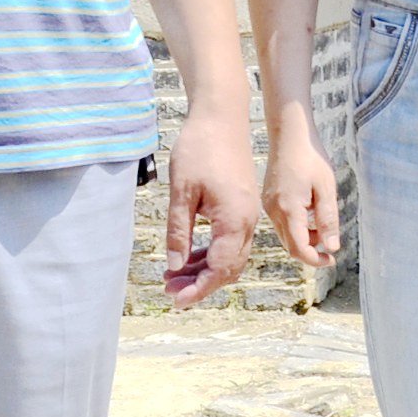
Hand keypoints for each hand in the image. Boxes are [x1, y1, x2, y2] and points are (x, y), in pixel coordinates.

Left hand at [162, 107, 257, 305]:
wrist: (222, 117)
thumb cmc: (200, 149)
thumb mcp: (181, 193)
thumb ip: (178, 233)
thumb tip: (176, 266)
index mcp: (234, 220)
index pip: (220, 268)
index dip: (198, 289)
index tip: (175, 299)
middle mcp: (247, 221)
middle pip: (229, 268)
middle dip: (201, 284)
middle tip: (169, 289)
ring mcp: (248, 214)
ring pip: (232, 256)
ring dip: (206, 270)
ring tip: (175, 276)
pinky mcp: (243, 206)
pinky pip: (232, 241)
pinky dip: (213, 254)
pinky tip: (190, 256)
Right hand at [264, 133, 341, 270]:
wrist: (290, 134)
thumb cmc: (310, 157)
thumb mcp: (326, 189)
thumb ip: (328, 220)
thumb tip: (331, 246)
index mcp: (288, 210)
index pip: (299, 249)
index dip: (315, 260)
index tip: (331, 260)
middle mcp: (274, 211)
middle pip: (291, 245)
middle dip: (311, 250)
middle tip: (330, 245)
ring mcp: (268, 206)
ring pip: (286, 235)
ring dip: (304, 238)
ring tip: (322, 224)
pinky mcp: (268, 199)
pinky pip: (282, 222)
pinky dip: (296, 226)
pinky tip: (310, 212)